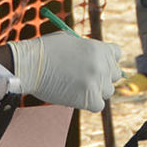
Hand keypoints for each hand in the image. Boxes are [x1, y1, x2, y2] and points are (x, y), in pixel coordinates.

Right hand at [9, 33, 125, 111]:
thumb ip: (88, 50)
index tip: (97, 63)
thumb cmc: (45, 51)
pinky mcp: (89, 98)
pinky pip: (98, 105)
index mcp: (99, 48)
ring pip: (107, 91)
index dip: (107, 59)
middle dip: (103, 76)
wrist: (30, 65)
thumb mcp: (71, 41)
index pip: (116, 54)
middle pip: (114, 74)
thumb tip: (98, 58)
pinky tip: (76, 96)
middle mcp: (101, 65)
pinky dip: (89, 103)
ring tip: (77, 86)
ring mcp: (96, 82)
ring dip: (96, 90)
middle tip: (86, 77)